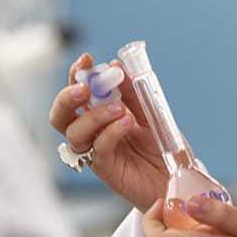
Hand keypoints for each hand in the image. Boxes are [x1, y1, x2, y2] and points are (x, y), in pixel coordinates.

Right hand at [49, 53, 167, 211]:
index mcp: (99, 114)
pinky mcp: (106, 169)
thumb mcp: (149, 111)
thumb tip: (115, 67)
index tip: (86, 59)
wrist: (176, 177)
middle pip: (60, 115)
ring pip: (74, 133)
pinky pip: (98, 149)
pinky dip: (110, 132)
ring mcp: (97, 151)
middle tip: (85, 88)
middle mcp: (92, 132)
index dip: (76, 75)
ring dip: (95, 115)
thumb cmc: (161, 145)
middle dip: (67, 97)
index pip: (76, 93)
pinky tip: (127, 123)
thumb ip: (132, 92)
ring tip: (121, 109)